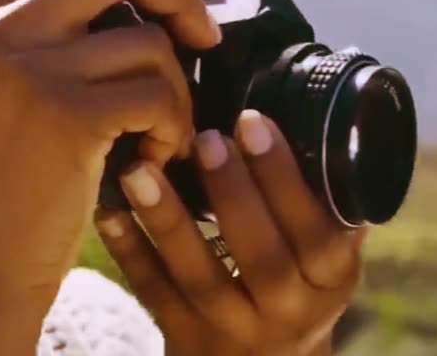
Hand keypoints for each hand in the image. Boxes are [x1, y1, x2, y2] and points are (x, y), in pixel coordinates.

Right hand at [0, 0, 221, 352]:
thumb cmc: (4, 179)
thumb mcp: (2, 84)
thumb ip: (50, 29)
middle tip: (200, 32)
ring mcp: (26, 67)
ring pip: (148, 39)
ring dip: (176, 90)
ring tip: (157, 133)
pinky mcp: (64, 114)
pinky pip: (157, 93)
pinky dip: (173, 129)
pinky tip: (149, 161)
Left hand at [95, 110, 365, 355]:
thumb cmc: (290, 278)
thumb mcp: (318, 250)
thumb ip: (316, 199)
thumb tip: (301, 104)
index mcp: (330, 278)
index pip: (315, 230)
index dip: (284, 177)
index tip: (252, 121)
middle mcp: (289, 310)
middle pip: (261, 256)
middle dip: (231, 193)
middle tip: (201, 137)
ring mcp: (233, 330)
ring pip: (199, 277)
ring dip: (168, 219)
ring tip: (137, 168)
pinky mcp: (185, 339)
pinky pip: (153, 294)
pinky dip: (129, 250)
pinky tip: (106, 208)